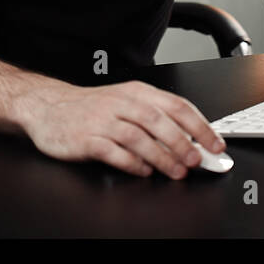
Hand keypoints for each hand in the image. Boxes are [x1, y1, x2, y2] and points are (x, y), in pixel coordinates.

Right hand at [18, 80, 226, 178]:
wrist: (49, 106)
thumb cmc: (92, 107)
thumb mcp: (126, 102)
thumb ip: (156, 118)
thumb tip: (192, 140)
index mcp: (137, 92)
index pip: (177, 105)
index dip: (200, 126)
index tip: (215, 144)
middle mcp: (121, 103)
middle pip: (160, 121)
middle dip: (183, 143)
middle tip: (197, 161)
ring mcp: (102, 120)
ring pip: (139, 138)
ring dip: (162, 157)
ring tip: (176, 171)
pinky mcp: (86, 139)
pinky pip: (114, 152)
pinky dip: (132, 163)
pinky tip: (143, 171)